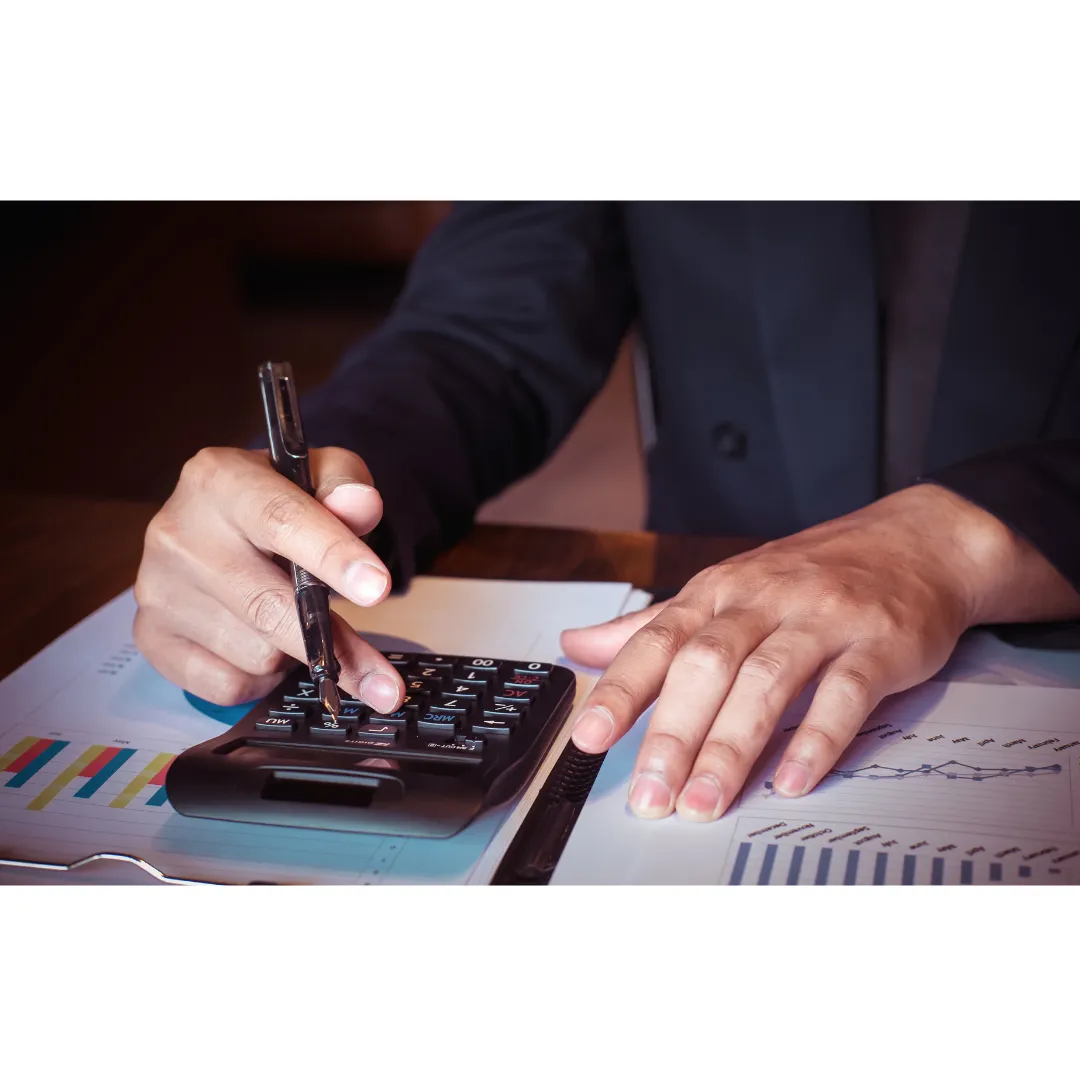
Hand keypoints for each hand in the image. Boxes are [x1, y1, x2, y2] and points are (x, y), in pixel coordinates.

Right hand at [134, 446, 404, 711]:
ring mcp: (158, 590)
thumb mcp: (317, 475)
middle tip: (384, 681)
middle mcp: (177, 533)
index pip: (281, 520)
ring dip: (294, 653)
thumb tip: (361, 506)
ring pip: (256, 654)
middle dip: (334, 644)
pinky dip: (261, 678)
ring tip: (295, 620)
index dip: (333, 556)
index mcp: (218, 480)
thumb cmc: (276, 502)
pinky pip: (228, 685)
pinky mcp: (153, 638)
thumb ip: (345, 484)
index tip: (378, 589)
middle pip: (268, 604)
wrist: (217, 524)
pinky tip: (263, 643)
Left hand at [561, 484, 1079, 821]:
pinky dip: (817, 737)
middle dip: (673, 734)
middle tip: (650, 795)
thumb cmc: (811, 573)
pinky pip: (846, 691)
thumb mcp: (723, 588)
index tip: (588, 735)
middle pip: (706, 665)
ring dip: (732, 746)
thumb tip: (579, 645)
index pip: (658, 640)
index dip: (621, 689)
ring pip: (767, 680)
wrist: (917, 541)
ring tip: (705, 800)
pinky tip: (792, 778)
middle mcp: (763, 600)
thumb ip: (651, 626)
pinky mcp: (880, 642)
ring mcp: (823, 618)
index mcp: (718, 590)